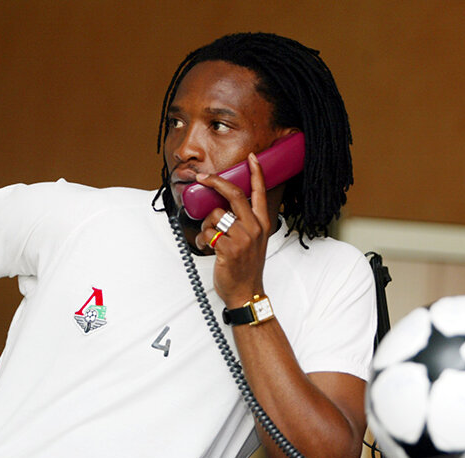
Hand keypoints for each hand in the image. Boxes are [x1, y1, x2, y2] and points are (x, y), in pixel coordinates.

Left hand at [193, 153, 271, 307]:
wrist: (246, 292)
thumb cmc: (247, 266)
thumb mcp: (254, 241)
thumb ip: (244, 222)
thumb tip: (222, 206)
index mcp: (262, 223)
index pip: (260, 193)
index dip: (256, 173)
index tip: (252, 158)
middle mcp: (254, 228)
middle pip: (234, 194)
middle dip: (215, 182)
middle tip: (202, 178)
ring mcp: (242, 238)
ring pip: (215, 215)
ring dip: (206, 225)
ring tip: (209, 238)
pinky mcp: (228, 248)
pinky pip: (207, 232)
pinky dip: (202, 239)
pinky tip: (206, 247)